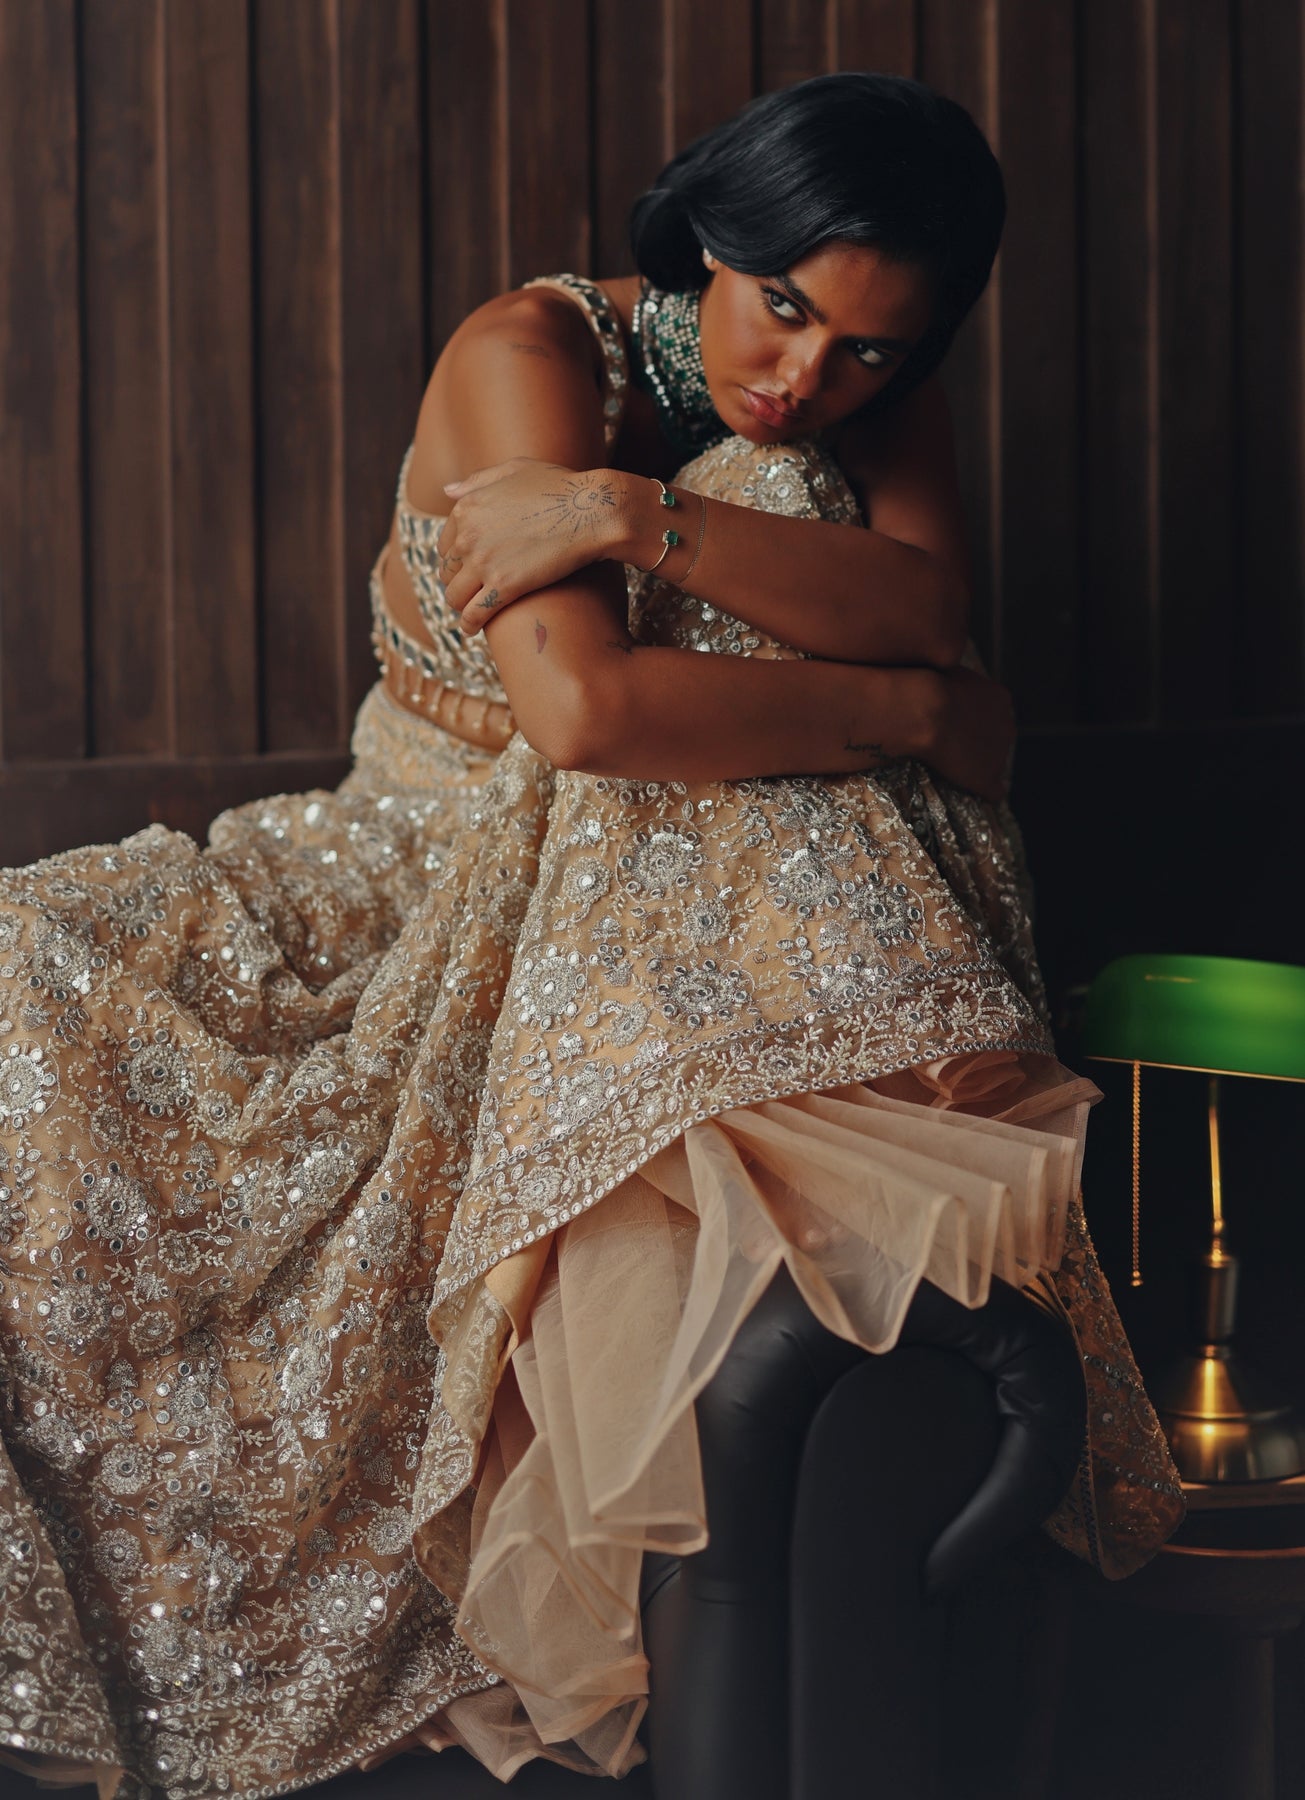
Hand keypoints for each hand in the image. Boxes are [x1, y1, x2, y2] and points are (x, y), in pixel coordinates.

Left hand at [437, 458, 624, 630]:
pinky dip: (469, 624)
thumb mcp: (515, 469)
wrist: (591, 511)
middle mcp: (468, 535)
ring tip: (469, 613)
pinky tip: (473, 630)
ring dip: (460, 606)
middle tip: (469, 593)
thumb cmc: (561, 487)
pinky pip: (475, 614)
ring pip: (455, 596)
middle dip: (457, 583)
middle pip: (447, 571)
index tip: (465, 569)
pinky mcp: (505, 586)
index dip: (455, 559)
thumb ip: (478, 480)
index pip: (445, 544)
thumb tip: (448, 490)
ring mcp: (484, 562)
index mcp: (466, 508)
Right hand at [920, 666, 1015, 802]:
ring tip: (953, 766)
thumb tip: (942, 674)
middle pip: (998, 737)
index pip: (992, 712)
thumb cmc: (928, 684)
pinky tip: (975, 793)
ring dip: (978, 765)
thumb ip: (954, 681)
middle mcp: (1007, 725)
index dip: (972, 720)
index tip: (954, 723)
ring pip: (994, 762)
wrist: (924, 710)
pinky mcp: (986, 778)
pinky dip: (984, 792)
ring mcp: (999, 754)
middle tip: (952, 744)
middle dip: (979, 742)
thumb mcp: (946, 670)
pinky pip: (994, 791)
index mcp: (1000, 698)